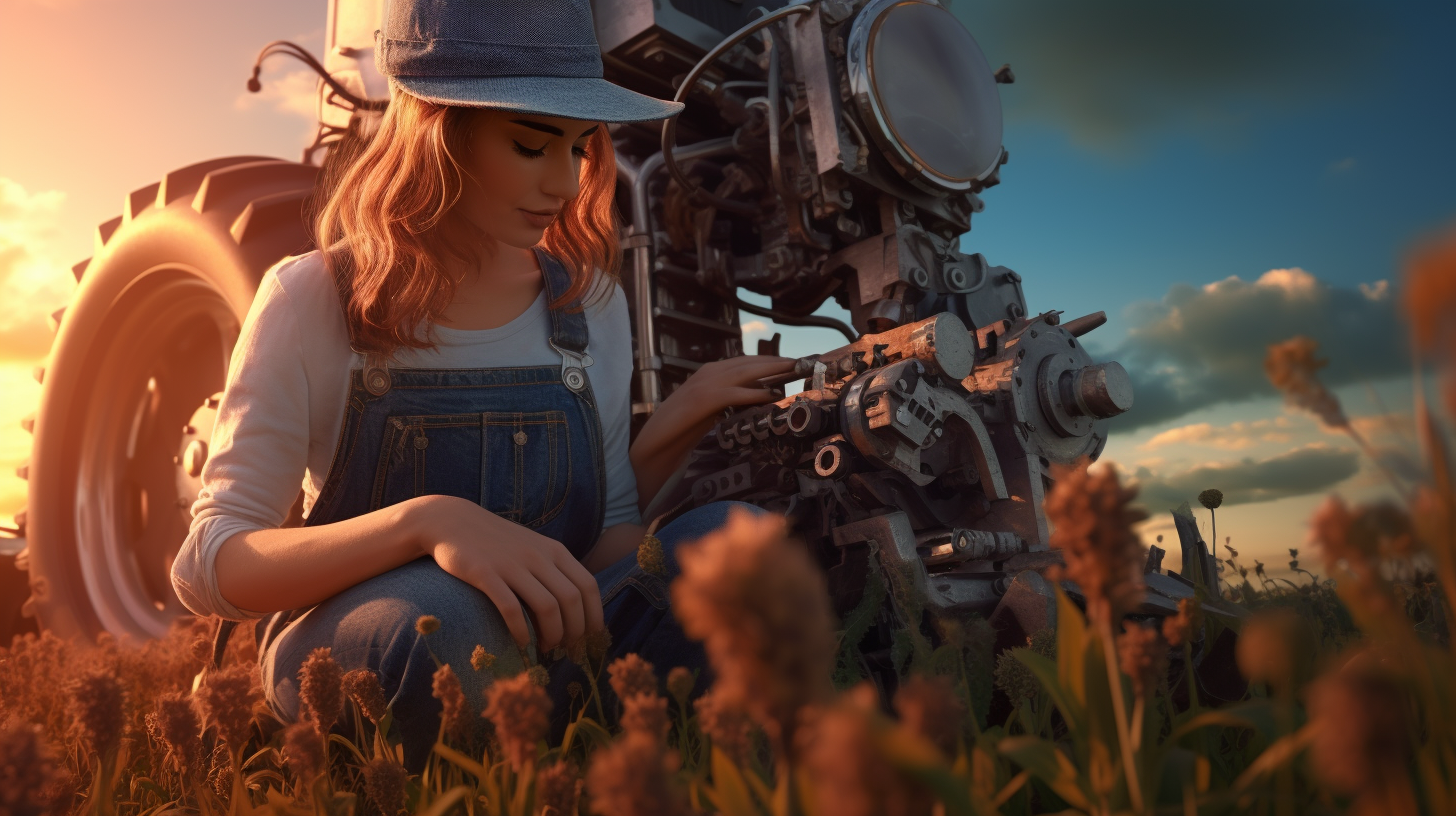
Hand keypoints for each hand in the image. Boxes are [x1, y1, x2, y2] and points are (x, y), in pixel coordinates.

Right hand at [408, 495, 603, 651]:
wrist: (453, 521)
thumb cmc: (497, 541)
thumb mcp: (533, 547)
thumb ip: (553, 570)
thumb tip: (574, 607)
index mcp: (554, 551)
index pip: (588, 585)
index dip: (593, 615)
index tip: (589, 636)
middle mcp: (538, 557)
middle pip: (571, 600)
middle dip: (574, 630)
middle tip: (565, 647)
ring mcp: (512, 565)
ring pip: (547, 607)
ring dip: (551, 634)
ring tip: (545, 648)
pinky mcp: (485, 574)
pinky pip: (511, 609)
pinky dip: (521, 631)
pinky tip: (521, 643)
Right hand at [630, 355, 797, 512]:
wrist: (653, 443)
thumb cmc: (681, 431)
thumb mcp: (712, 411)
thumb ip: (730, 402)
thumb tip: (758, 400)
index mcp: (710, 373)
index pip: (746, 362)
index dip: (771, 362)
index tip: (793, 364)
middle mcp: (708, 373)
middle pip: (750, 362)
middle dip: (778, 362)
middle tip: (803, 363)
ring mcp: (704, 384)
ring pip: (746, 372)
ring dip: (772, 370)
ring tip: (794, 371)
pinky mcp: (702, 399)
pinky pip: (734, 393)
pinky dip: (754, 392)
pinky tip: (772, 395)